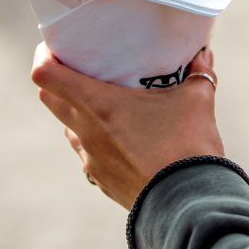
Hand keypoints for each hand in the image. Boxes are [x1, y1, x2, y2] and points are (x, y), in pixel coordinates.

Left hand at [31, 43, 223, 208]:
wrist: (188, 202)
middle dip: (59, 81)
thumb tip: (203, 54)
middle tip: (84, 70)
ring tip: (108, 106)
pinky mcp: (101, 180)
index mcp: (98, 105)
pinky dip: (98, 142)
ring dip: (79, 113)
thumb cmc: (187, 145)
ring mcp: (90, 159)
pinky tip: (125, 140)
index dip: (45, 55)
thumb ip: (200, 73)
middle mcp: (84, 131)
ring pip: (69, 128)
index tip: (58, 46)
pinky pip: (89, 155)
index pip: (46, 75)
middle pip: (50, 98)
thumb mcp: (197, 101)